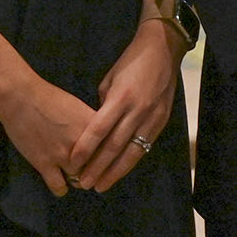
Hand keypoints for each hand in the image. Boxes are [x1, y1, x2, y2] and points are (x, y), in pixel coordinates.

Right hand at [0, 76, 99, 196]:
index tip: (108, 162)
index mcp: (94, 127)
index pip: (112, 149)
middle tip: (91, 172)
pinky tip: (60, 184)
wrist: (21, 98)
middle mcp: (83, 144)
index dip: (111, 158)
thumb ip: (91, 125)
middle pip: (98, 167)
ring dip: (79, 179)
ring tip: (77, 178)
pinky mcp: (45, 164)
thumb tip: (101, 138)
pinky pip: (59, 186)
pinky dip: (61, 188)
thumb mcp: (79, 107)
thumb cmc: (50, 97)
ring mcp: (63, 156)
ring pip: (80, 179)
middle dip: (95, 170)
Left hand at [67, 16, 188, 191]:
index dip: (85, 149)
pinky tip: (120, 171)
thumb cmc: (130, 62)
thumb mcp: (109, 80)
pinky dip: (131, 160)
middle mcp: (137, 110)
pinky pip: (145, 145)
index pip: (99, 130)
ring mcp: (152, 117)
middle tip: (83, 184)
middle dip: (98, 167)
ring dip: (115, 171)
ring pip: (132, 151)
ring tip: (101, 185)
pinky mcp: (162, 121)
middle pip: (114, 146)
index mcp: (121, 98)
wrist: (163, 51)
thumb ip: (103, 106)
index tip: (73, 164)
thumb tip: (95, 128)